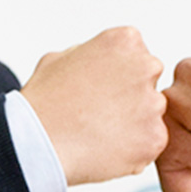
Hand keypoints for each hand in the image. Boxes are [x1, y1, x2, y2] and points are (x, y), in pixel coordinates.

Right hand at [21, 27, 167, 185]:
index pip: (137, 57)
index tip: (98, 90)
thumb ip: (92, 54)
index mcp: (126, 41)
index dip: (117, 77)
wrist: (35, 141)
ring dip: (133, 126)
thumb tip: (104, 61)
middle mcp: (146, 67)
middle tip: (99, 114)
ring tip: (98, 134)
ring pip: (151, 116)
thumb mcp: (61, 58)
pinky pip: (149, 145)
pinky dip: (132, 151)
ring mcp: (153, 103)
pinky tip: (104, 149)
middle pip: (149, 85)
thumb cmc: (43, 101)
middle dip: (131, 99)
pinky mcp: (155, 138)